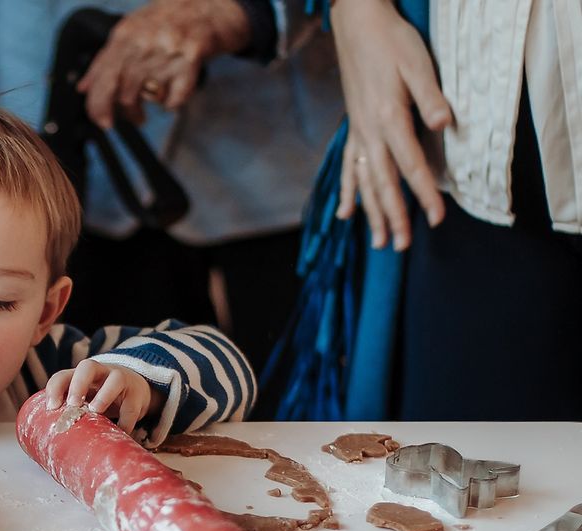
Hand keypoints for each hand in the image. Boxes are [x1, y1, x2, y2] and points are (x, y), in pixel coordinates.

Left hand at [44, 360, 158, 434]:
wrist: (134, 389)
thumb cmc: (99, 397)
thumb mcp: (85, 400)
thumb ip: (71, 411)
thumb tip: (51, 439)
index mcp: (80, 376)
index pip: (63, 375)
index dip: (55, 389)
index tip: (52, 407)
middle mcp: (100, 372)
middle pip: (88, 367)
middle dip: (78, 384)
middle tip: (73, 404)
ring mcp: (121, 380)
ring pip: (115, 380)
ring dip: (104, 396)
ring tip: (95, 412)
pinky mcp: (136, 395)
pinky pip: (131, 407)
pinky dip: (125, 422)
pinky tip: (118, 433)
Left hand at [76, 0, 250, 128]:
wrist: (212, 3)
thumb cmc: (170, 19)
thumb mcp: (132, 31)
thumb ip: (105, 59)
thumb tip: (84, 87)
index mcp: (125, 35)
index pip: (102, 79)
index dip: (98, 107)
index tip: (103, 121)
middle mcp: (143, 42)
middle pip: (123, 92)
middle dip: (125, 113)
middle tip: (133, 118)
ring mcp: (167, 50)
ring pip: (148, 96)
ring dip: (150, 105)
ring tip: (156, 97)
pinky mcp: (191, 58)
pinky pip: (175, 97)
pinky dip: (174, 102)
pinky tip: (175, 90)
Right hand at [331, 0, 452, 249]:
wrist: (357, 25)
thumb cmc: (391, 41)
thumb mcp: (417, 64)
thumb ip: (429, 97)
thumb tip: (443, 125)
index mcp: (388, 118)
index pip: (410, 165)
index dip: (424, 194)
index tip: (436, 219)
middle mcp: (369, 132)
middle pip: (382, 183)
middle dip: (392, 217)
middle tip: (399, 247)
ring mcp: (358, 132)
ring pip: (363, 182)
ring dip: (371, 214)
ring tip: (378, 242)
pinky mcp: (354, 129)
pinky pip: (348, 167)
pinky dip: (347, 192)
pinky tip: (346, 214)